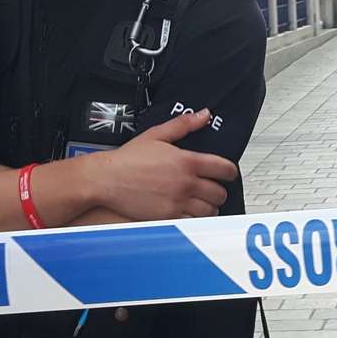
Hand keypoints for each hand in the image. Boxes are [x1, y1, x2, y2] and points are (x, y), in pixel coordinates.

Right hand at [89, 109, 237, 221]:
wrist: (106, 179)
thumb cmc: (128, 159)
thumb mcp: (156, 135)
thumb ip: (183, 125)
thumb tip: (203, 115)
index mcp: (187, 161)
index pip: (224, 168)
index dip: (230, 171)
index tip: (228, 173)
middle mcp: (186, 183)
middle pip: (219, 192)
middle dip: (219, 191)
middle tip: (214, 189)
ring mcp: (178, 202)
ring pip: (209, 210)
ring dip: (210, 207)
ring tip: (204, 203)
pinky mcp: (168, 217)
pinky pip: (193, 222)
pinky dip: (195, 219)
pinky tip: (190, 213)